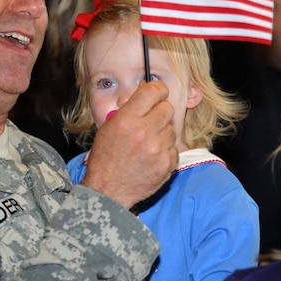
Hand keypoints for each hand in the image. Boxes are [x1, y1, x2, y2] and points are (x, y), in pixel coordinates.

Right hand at [82, 81, 176, 208]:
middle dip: (160, 112)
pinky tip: (152, 157)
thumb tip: (146, 91)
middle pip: (167, 109)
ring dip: (163, 133)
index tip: (158, 93)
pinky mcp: (166, 164)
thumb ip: (129, 109)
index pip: (154, 91)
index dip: (158, 90)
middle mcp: (144, 132)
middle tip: (151, 121)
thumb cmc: (106, 158)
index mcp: (127, 119)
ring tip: (148, 143)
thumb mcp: (109, 127)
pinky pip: (174, 149)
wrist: (108, 190)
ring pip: (172, 129)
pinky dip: (165, 152)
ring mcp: (157, 149)